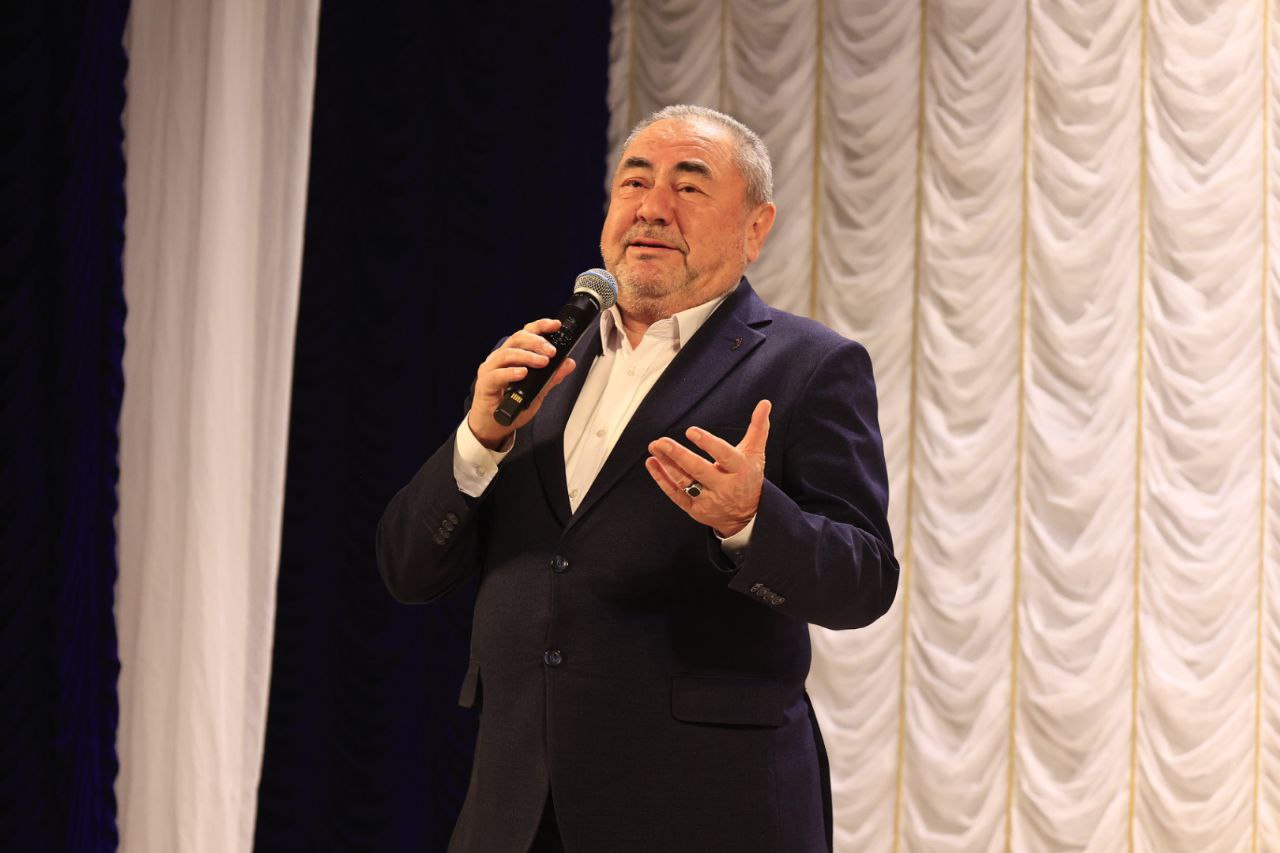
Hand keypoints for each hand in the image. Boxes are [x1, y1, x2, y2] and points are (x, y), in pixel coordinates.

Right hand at [466, 318, 576, 449]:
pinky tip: (523, 373)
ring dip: (527, 356)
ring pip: (508, 353)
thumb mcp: (538, 391)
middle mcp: (500, 358)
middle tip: (552, 351)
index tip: (555, 325)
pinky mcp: (485, 383)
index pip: (526, 333)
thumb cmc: (511, 404)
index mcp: (513, 354)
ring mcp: (491, 369)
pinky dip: (511, 372)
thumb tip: (569, 363)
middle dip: (537, 342)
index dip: (540, 326)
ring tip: (542, 362)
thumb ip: (551, 377)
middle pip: (517, 338)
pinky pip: (497, 374)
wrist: (494, 425)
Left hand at [645, 400, 770, 536]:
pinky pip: (675, 495)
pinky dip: (662, 479)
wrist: (746, 517)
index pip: (723, 455)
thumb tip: (765, 403)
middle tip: (661, 441)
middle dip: (679, 456)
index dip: (708, 443)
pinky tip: (652, 463)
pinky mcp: (694, 509)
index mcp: (739, 470)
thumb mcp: (755, 454)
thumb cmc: (748, 477)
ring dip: (666, 464)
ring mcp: (708, 500)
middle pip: (699, 470)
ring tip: (654, 447)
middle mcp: (724, 487)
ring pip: (684, 482)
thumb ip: (758, 428)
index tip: (691, 431)